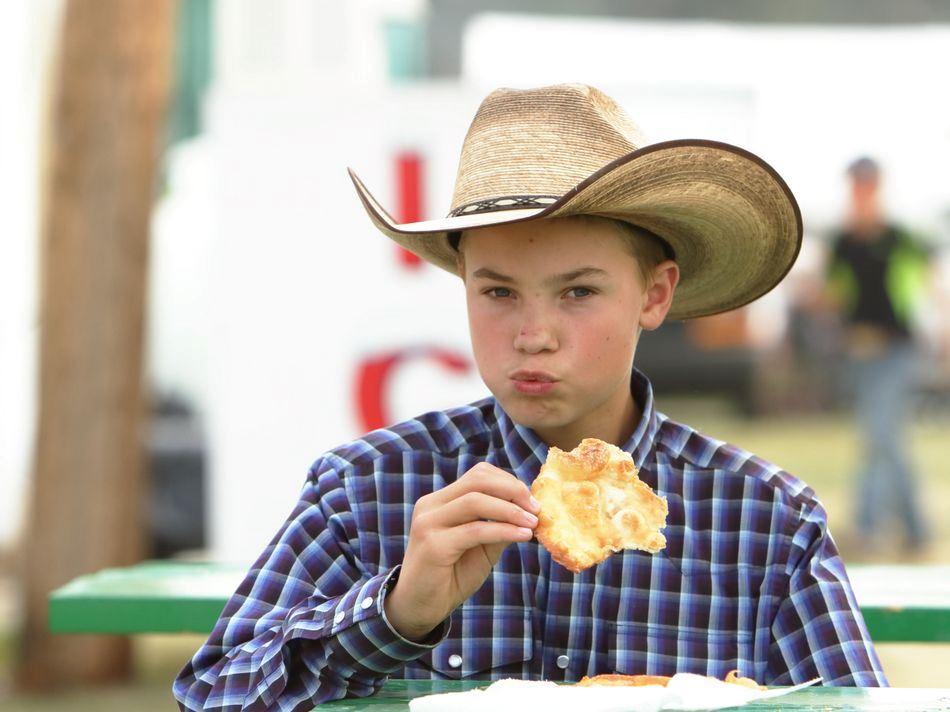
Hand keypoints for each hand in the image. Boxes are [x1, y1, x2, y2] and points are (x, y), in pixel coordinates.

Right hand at [383, 462, 539, 640]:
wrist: (419, 608)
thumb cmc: (451, 576)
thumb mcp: (482, 547)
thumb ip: (499, 526)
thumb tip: (531, 512)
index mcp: (441, 501)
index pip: (478, 475)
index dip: (508, 482)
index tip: (532, 501)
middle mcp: (431, 505)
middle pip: (477, 480)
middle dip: (512, 490)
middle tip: (536, 509)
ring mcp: (428, 523)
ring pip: (475, 501)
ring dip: (510, 509)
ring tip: (533, 523)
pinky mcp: (433, 545)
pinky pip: (475, 530)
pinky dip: (503, 530)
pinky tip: (523, 536)